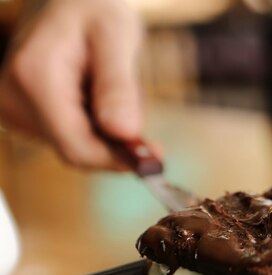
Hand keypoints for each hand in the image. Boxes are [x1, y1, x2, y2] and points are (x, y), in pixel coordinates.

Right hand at [0, 0, 144, 169]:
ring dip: (106, 133)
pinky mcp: (24, 114)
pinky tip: (98, 96)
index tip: (153, 158)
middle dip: (115, 145)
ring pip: (75, 145)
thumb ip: (118, 86)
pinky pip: (68, 135)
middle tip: (150, 136)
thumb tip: (124, 133)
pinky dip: (94, 126)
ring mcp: (14, 108)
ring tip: (114, 91)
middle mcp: (13, 97)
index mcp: (34, 78)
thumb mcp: (116, 36)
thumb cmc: (94, 7)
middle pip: (76, 149)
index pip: (75, 146)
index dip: (116, 159)